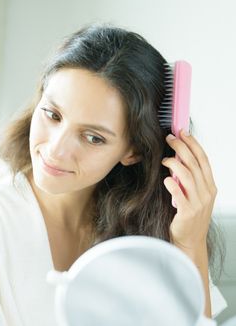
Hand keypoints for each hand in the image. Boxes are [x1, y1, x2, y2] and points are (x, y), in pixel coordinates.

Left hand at [160, 129, 216, 253]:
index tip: (182, 132)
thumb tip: (178, 159)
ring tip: (164, 159)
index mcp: (209, 186)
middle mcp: (206, 192)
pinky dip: (173, 185)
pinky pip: (180, 195)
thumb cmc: (189, 218)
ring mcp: (198, 203)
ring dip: (175, 164)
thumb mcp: (194, 195)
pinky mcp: (187, 212)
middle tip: (170, 138)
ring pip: (188, 176)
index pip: (203, 159)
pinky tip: (166, 179)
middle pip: (195, 164)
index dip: (193, 144)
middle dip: (182, 148)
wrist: (190, 241)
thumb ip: (189, 179)